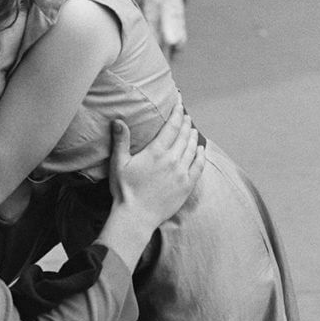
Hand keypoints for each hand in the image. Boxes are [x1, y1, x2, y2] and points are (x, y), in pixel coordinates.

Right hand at [104, 103, 204, 267]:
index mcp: (156, 152)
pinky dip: (201, 156)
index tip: (179, 103)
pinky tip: (200, 150)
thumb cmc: (124, 190)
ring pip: (192, 149)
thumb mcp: (118, 163)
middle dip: (185, 122)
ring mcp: (181, 173)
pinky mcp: (187, 186)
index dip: (176, 113)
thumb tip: (118, 120)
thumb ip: (121, 141)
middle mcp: (172, 160)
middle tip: (185, 114)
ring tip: (192, 129)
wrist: (136, 217)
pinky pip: (199, 167)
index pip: (171, 126)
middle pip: (184, 135)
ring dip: (193, 136)